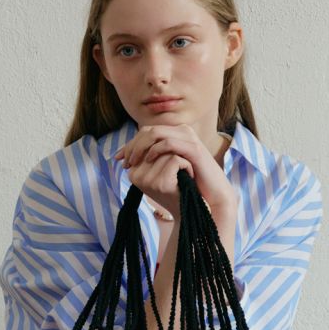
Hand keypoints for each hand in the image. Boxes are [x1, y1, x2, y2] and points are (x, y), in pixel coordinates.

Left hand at [113, 124, 235, 218]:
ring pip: (156, 133)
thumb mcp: (166, 171)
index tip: (117, 159)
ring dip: (140, 147)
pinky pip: (170, 143)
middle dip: (132, 145)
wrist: (210, 198)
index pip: (146, 133)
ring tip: (133, 162)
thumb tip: (129, 159)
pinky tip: (148, 161)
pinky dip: (156, 151)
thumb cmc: (188, 187)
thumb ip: (152, 162)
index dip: (129, 144)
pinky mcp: (193, 149)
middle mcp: (182, 132)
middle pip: (148, 130)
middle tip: (124, 161)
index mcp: (175, 135)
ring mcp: (188, 138)